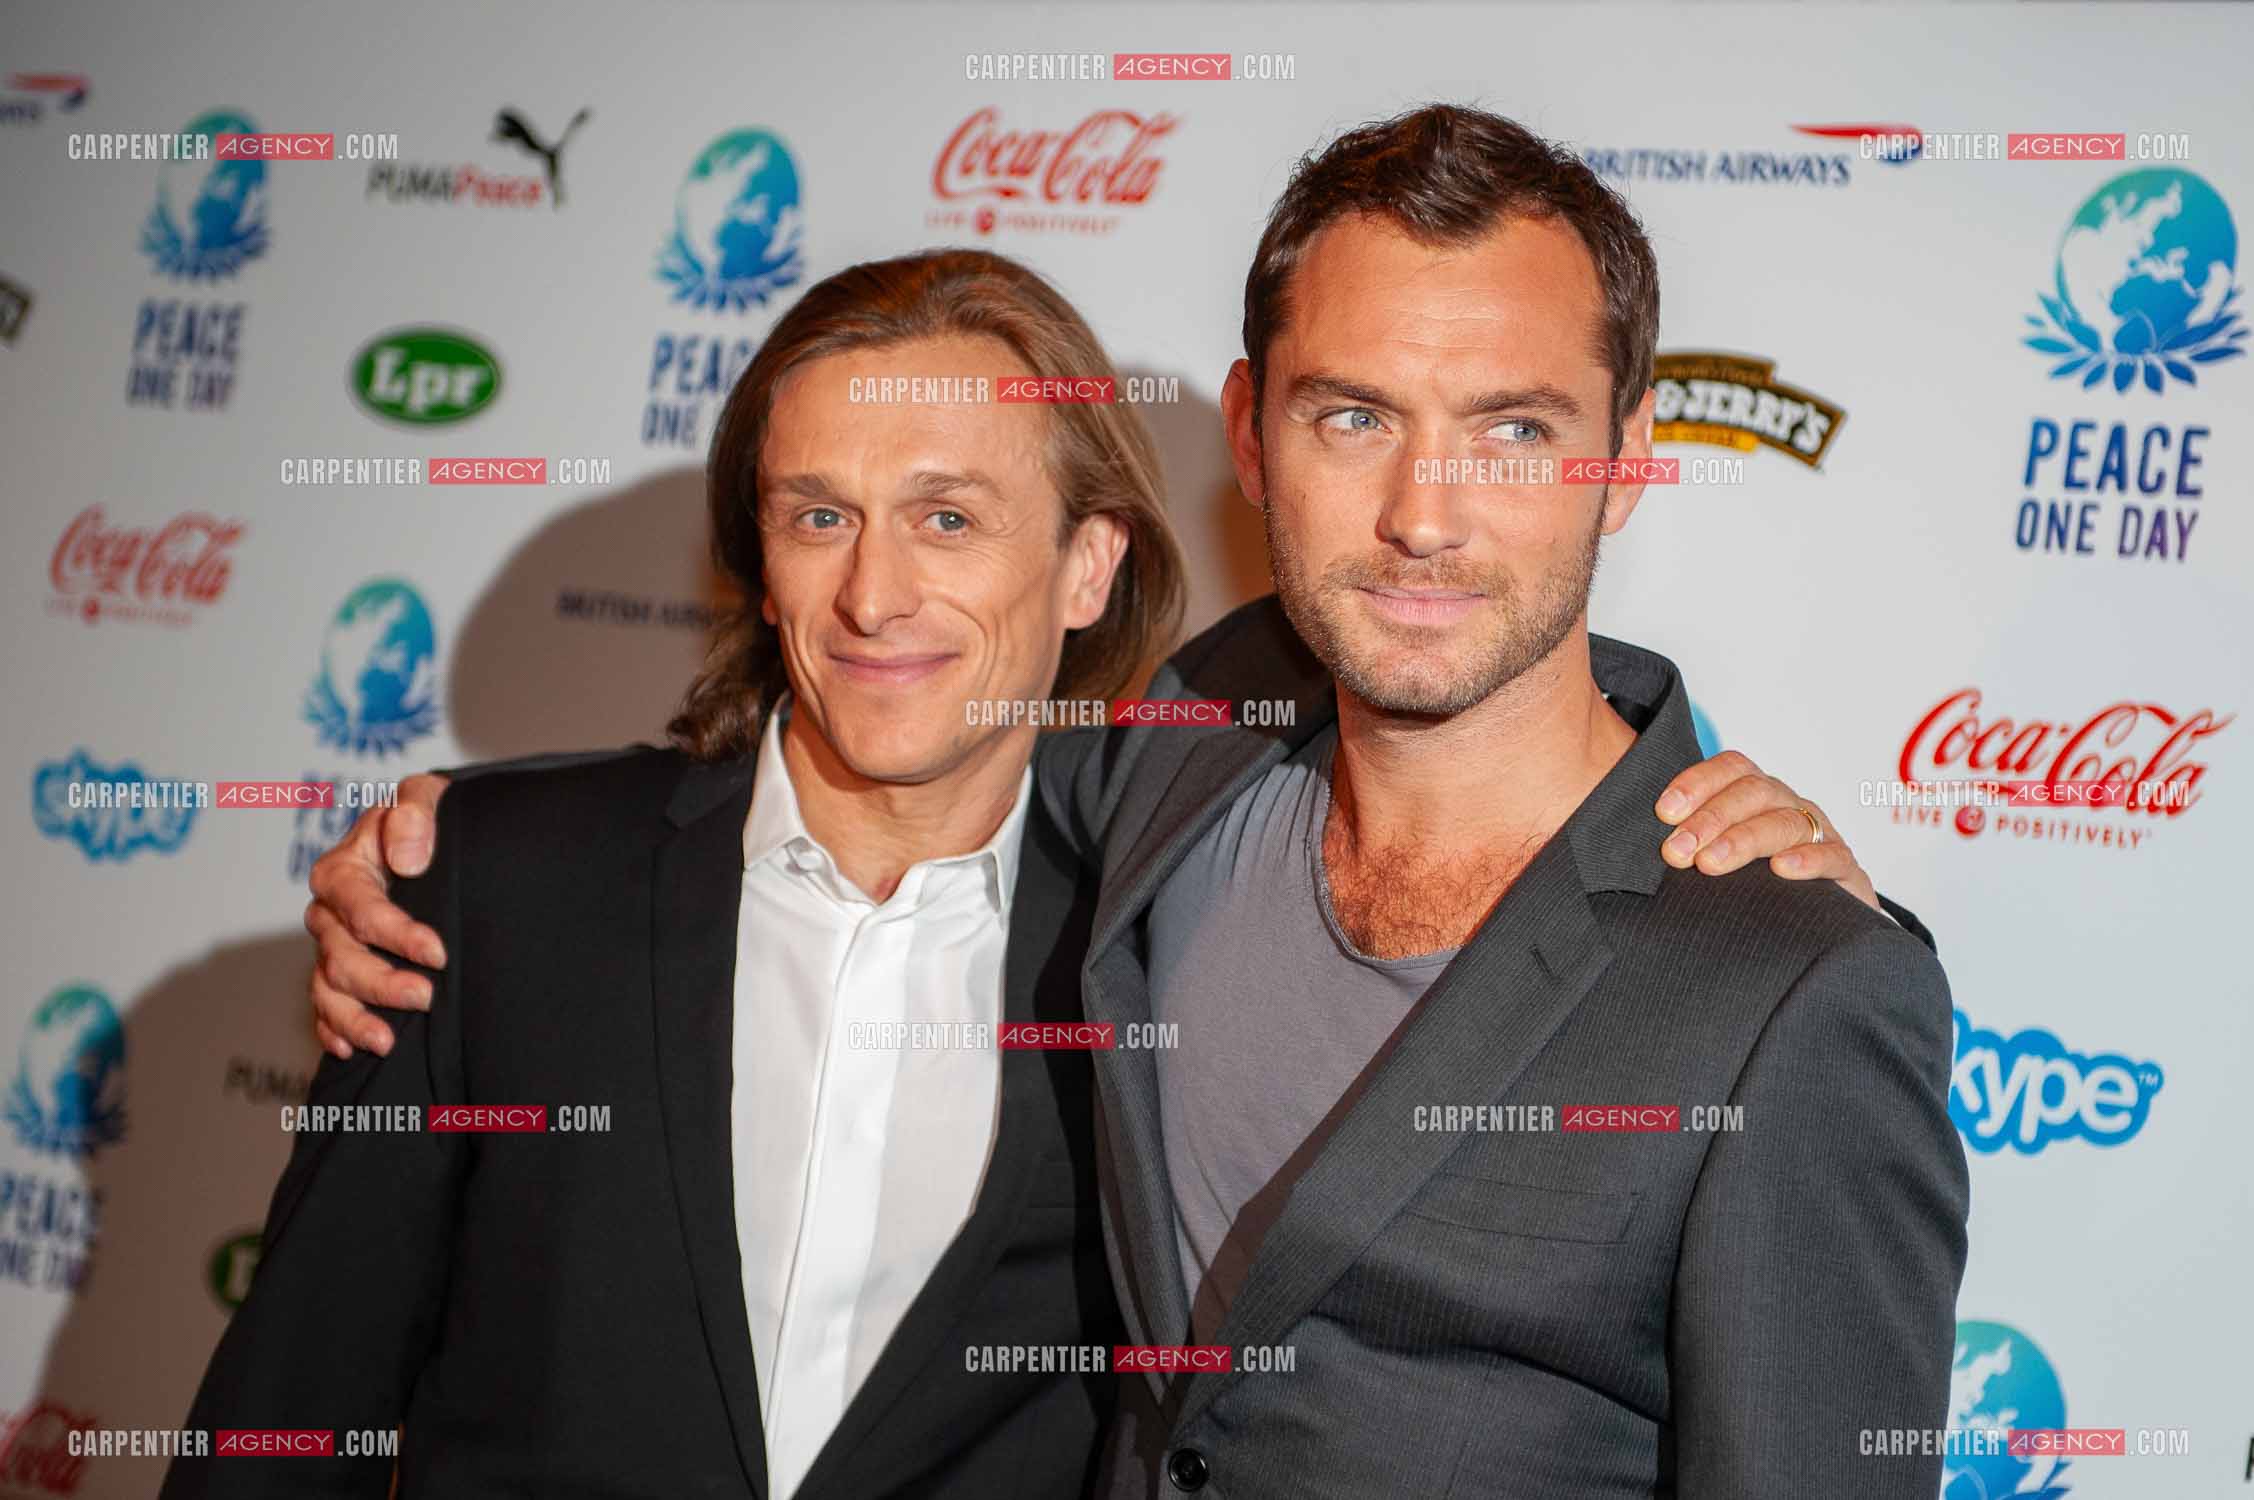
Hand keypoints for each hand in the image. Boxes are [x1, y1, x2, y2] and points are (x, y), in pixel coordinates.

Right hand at [304, 772, 451, 1058]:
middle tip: (426, 997)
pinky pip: (323, 1006)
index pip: (363, 910)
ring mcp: (330, 945)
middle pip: (342, 956)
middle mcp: (328, 912)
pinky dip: (332, 1030)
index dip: (399, 934)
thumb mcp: (425, 798)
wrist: (424, 840)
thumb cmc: (423, 819)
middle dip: (381, 982)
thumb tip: (407, 859)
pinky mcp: (338, 970)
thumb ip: (415, 814)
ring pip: (328, 988)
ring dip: (354, 1017)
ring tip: (387, 1041)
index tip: (438, 953)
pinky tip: (350, 1049)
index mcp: (343, 871)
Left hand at [1653, 751, 1878, 911]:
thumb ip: (1687, 845)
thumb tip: (1633, 848)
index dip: (1696, 783)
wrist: (1820, 923)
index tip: (1663, 811)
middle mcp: (1786, 805)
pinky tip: (1782, 870)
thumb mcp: (1717, 857)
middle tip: (1676, 851)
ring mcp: (1818, 833)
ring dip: (1744, 839)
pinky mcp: (1845, 868)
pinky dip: (1808, 859)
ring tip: (1710, 864)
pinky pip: (1831, 855)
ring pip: (1785, 820)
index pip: (1730, 768)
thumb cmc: (1755, 884)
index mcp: (1754, 795)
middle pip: (1752, 792)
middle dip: (1710, 818)